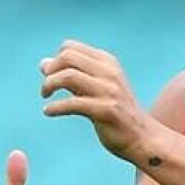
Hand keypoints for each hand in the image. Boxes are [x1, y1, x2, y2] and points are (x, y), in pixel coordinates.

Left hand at [41, 40, 150, 160]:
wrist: (142, 137)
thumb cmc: (114, 112)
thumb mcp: (95, 87)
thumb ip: (71, 74)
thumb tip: (42, 64)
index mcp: (107, 62)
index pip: (70, 47)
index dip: (55, 61)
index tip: (50, 76)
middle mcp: (109, 72)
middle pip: (67, 57)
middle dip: (50, 71)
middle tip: (46, 89)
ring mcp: (109, 90)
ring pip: (68, 76)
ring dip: (49, 86)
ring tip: (46, 98)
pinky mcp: (106, 110)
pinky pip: (72, 103)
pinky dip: (55, 107)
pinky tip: (48, 112)